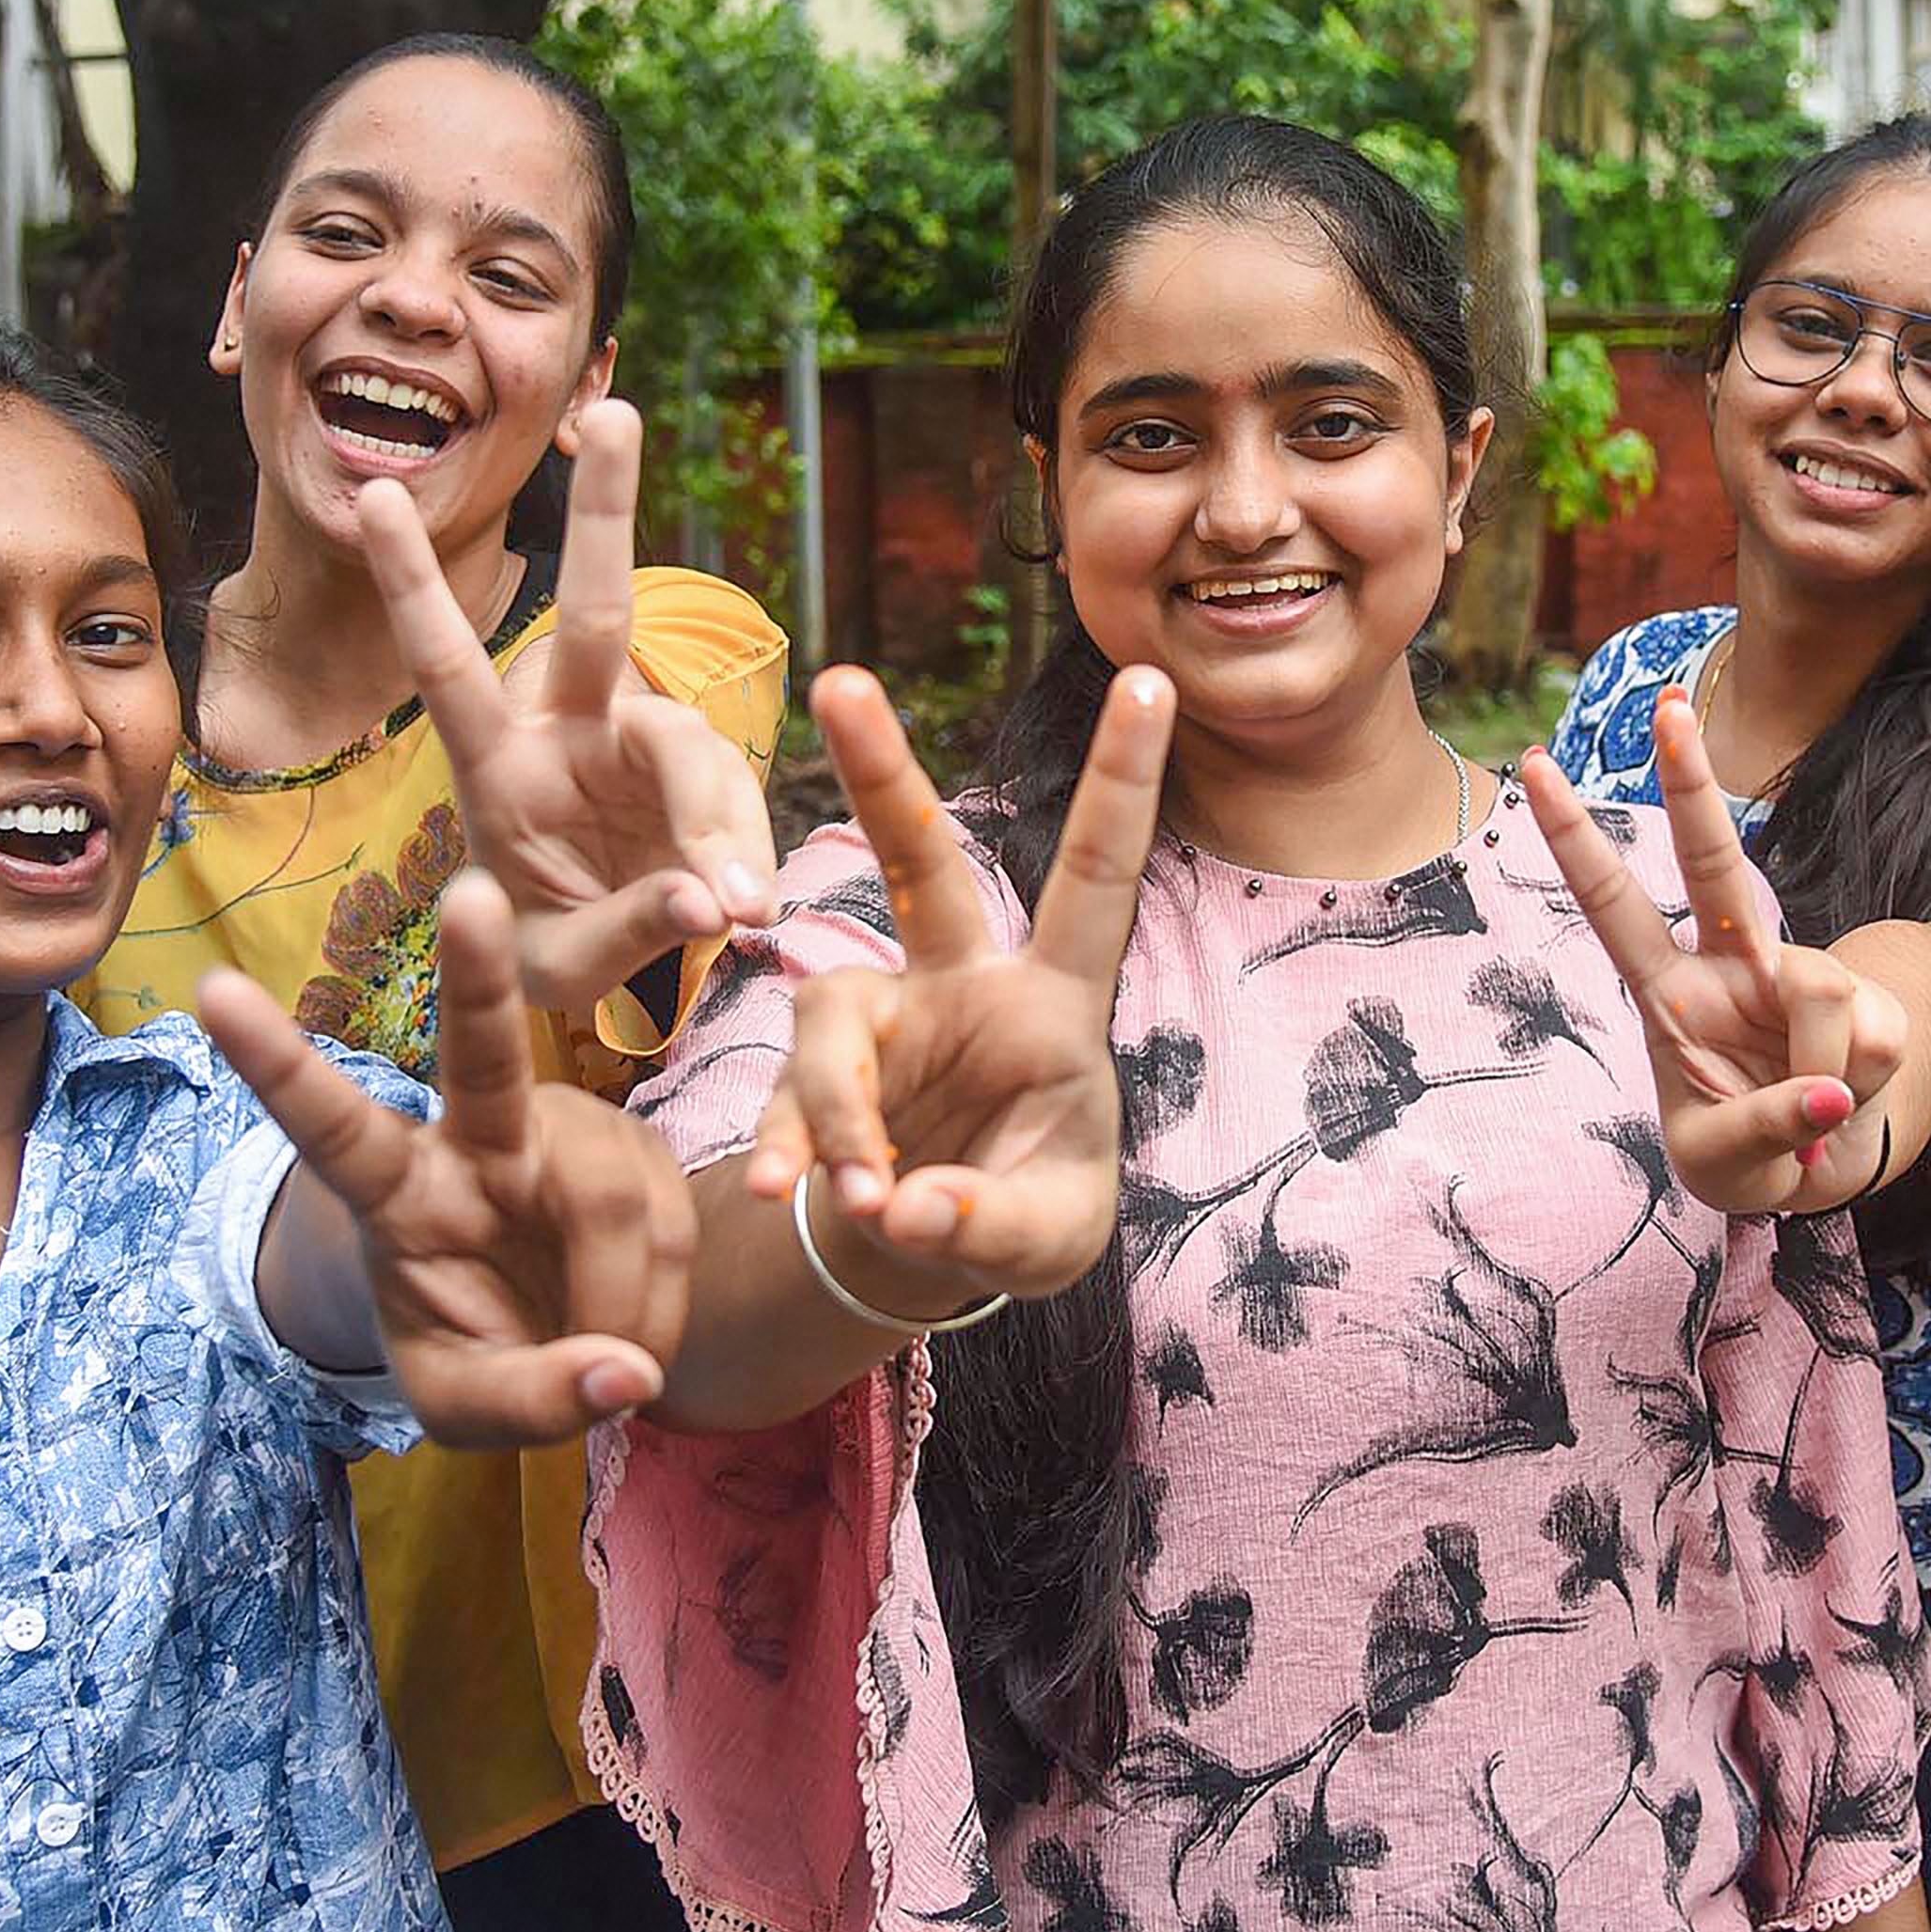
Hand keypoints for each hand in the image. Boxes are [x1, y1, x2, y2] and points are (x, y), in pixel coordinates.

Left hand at [201, 866, 697, 1445]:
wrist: (545, 1337)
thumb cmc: (476, 1349)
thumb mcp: (463, 1404)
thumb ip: (529, 1398)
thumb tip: (626, 1373)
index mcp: (398, 1189)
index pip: (331, 1126)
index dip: (276, 1065)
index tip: (210, 991)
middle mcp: (479, 1138)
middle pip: (479, 1054)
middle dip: (477, 974)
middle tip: (470, 896)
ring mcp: (568, 1134)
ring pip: (609, 1202)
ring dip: (622, 1308)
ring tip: (612, 1371)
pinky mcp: (643, 1151)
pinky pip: (671, 1228)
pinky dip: (662, 1306)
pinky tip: (639, 1336)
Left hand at [343, 398, 778, 1013]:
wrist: (612, 970)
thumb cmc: (546, 955)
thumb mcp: (559, 966)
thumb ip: (625, 931)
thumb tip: (715, 900)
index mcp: (499, 767)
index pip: (448, 665)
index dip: (413, 583)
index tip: (373, 497)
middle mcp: (573, 733)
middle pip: (593, 615)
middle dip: (605, 512)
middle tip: (617, 410)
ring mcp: (647, 749)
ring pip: (693, 753)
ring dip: (718, 829)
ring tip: (737, 910)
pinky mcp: (711, 782)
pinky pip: (739, 812)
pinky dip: (748, 862)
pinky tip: (749, 912)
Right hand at [743, 660, 1170, 1310]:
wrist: (935, 1250)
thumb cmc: (1024, 1216)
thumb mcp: (1049, 1240)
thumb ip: (990, 1224)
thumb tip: (906, 1204)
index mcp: (1052, 999)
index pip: (1095, 875)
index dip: (1120, 781)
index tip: (1150, 680)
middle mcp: (961, 984)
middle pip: (920, 861)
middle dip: (879, 770)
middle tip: (839, 681)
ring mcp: (883, 1020)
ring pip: (832, 1024)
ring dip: (835, 1112)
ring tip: (862, 1196)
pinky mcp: (818, 1071)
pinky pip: (788, 1095)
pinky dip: (786, 1148)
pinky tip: (780, 1192)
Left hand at [1521, 689, 1908, 1214]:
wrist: (1826, 1167)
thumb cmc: (1749, 1157)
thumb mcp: (1732, 1166)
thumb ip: (1768, 1127)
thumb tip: (1827, 1092)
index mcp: (1669, 996)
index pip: (1613, 908)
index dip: (1576, 842)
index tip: (1537, 766)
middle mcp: (1731, 965)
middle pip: (1713, 863)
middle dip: (1691, 784)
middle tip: (1669, 704)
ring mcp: (1799, 974)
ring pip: (1823, 994)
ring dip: (1827, 1080)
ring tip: (1814, 1120)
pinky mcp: (1866, 999)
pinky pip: (1875, 1038)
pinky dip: (1863, 1091)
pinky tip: (1844, 1105)